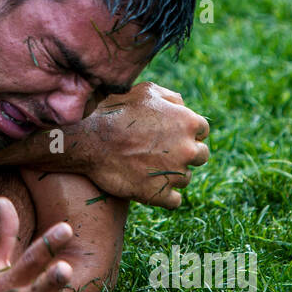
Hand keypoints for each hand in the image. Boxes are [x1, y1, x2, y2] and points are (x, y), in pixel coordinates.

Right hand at [72, 82, 209, 206]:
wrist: (89, 141)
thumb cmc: (114, 113)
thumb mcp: (144, 92)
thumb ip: (171, 98)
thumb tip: (183, 106)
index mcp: (188, 122)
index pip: (202, 130)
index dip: (186, 132)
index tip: (170, 135)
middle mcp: (187, 149)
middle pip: (201, 155)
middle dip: (185, 154)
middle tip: (162, 153)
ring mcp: (175, 174)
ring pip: (186, 178)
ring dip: (172, 174)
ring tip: (147, 168)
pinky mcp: (160, 194)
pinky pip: (174, 200)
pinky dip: (164, 196)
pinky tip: (149, 187)